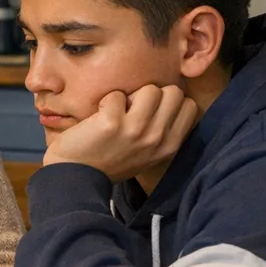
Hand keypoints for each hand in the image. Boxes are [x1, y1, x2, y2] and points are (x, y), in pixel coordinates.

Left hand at [43, 85, 198, 181]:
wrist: (76, 177)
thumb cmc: (110, 163)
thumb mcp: (147, 155)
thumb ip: (161, 133)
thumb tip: (168, 102)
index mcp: (169, 146)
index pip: (189, 106)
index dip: (168, 101)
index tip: (151, 110)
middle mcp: (157, 138)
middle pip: (174, 92)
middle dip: (153, 94)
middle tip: (133, 108)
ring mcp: (136, 130)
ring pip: (150, 89)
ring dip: (130, 95)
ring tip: (117, 111)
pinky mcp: (112, 123)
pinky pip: (116, 95)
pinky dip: (106, 101)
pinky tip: (99, 116)